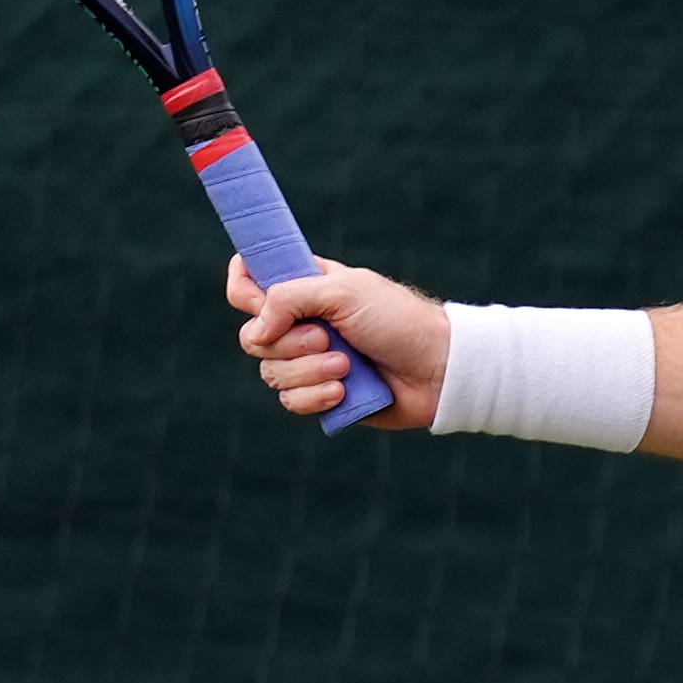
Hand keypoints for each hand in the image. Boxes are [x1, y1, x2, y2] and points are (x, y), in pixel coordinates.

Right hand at [226, 255, 447, 427]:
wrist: (438, 370)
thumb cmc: (398, 321)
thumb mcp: (344, 292)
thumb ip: (289, 298)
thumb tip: (255, 331)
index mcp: (306, 287)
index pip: (248, 281)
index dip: (243, 291)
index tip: (259, 301)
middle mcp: (302, 323)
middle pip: (252, 337)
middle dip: (288, 342)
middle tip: (327, 338)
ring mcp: (310, 361)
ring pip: (271, 373)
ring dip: (310, 371)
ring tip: (348, 366)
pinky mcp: (321, 395)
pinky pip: (291, 401)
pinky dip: (316, 397)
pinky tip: (345, 391)